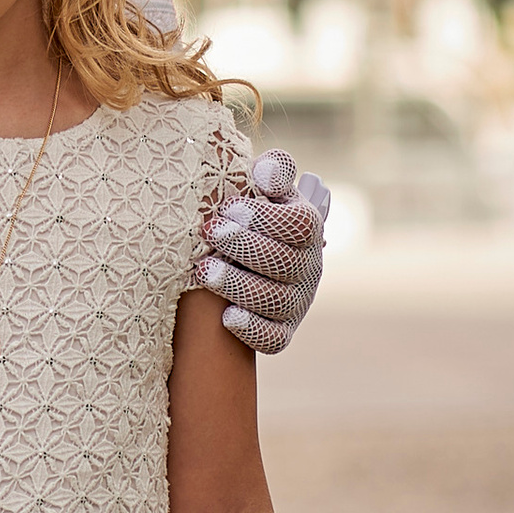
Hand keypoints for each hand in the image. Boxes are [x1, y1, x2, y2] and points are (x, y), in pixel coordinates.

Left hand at [198, 155, 328, 351]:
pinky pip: (275, 340)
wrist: (242, 255)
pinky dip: (253, 330)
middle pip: (286, 262)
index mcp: (307, 228)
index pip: (299, 225)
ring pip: (277, 301)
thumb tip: (266, 173)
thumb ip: (273, 171)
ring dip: (238, 285)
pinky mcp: (282, 330)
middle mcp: (309, 266)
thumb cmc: (250, 215)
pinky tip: (226, 317)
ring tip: (204, 270)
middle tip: (210, 233)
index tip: (227, 208)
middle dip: (244, 246)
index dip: (264, 217)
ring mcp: (297, 301)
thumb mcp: (265, 187)